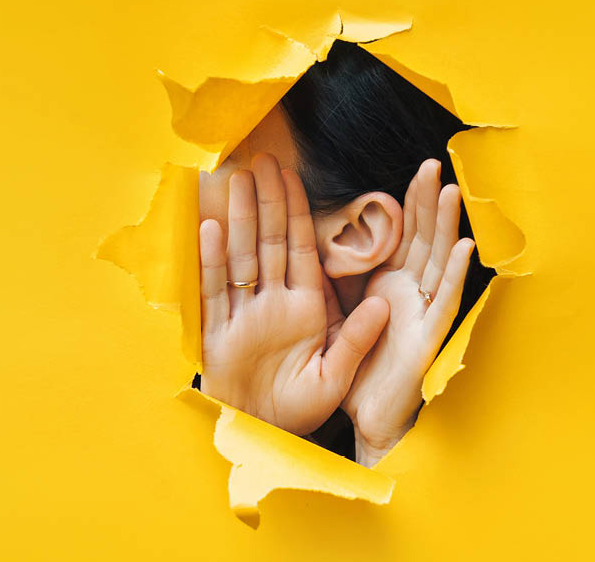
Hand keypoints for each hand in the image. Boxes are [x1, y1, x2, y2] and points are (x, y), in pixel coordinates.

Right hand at [199, 153, 389, 435]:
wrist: (262, 433)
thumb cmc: (299, 409)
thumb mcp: (335, 376)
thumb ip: (356, 339)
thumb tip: (385, 304)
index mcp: (304, 308)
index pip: (302, 249)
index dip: (298, 212)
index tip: (293, 176)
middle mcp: (272, 302)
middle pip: (269, 242)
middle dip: (266, 201)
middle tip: (261, 160)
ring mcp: (243, 313)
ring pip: (241, 256)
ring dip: (238, 219)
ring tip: (235, 181)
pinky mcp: (217, 331)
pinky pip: (213, 290)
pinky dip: (211, 260)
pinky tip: (210, 228)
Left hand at [340, 159, 474, 465]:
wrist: (366, 417)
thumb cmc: (358, 366)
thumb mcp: (341, 314)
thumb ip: (341, 280)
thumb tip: (327, 240)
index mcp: (389, 285)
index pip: (402, 236)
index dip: (409, 204)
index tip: (416, 171)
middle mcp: (410, 294)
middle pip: (422, 240)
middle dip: (428, 203)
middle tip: (434, 164)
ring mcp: (423, 314)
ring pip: (438, 263)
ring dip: (447, 228)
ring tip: (453, 192)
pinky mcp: (429, 339)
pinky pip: (444, 303)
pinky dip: (456, 275)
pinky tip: (466, 247)